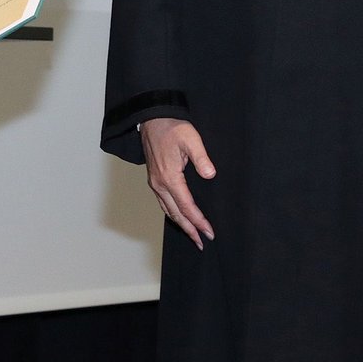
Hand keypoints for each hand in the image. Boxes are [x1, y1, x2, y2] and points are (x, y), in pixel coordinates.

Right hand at [140, 118, 215, 247]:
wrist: (152, 119)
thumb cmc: (172, 127)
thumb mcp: (191, 138)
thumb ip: (201, 157)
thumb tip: (210, 175)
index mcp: (169, 177)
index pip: (187, 206)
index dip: (199, 221)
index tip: (209, 232)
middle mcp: (160, 184)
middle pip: (176, 214)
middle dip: (190, 230)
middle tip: (202, 243)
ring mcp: (155, 183)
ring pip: (168, 210)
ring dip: (181, 224)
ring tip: (193, 235)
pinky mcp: (154, 179)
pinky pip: (164, 203)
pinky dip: (173, 214)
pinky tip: (180, 217)